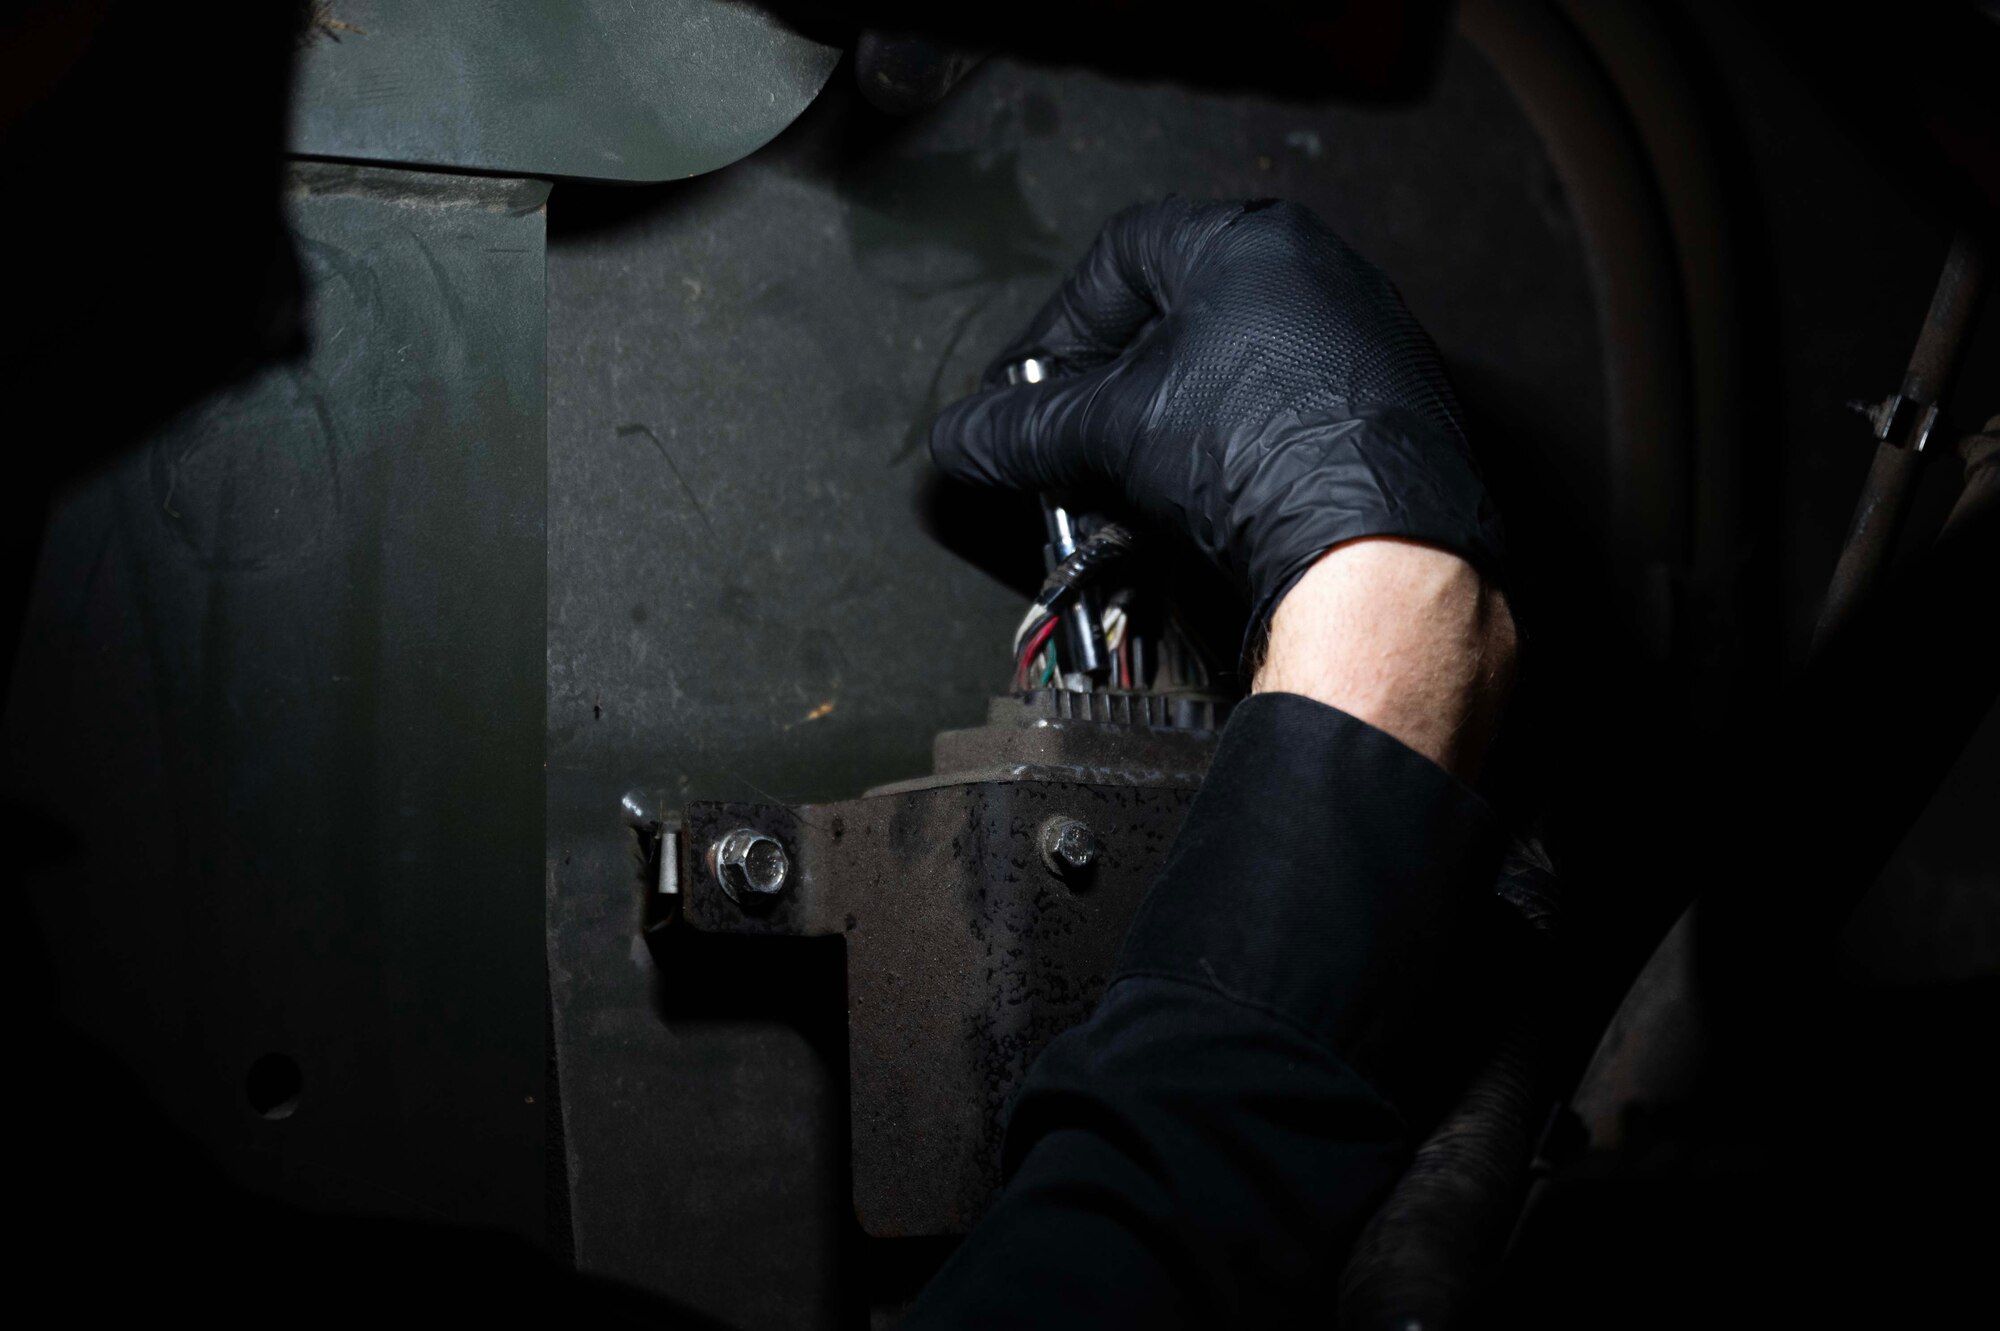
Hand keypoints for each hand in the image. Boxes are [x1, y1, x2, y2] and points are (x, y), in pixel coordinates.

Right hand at [930, 196, 1505, 646]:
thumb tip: (964, 438)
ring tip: (1132, 488)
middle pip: (1173, 316)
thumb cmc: (1268, 455)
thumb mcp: (1114, 432)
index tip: (1032, 388)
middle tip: (1074, 444)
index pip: (1120, 256)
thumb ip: (1024, 430)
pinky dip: (1225, 453)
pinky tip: (1206, 504)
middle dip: (1108, 388)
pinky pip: (1277, 416)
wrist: (1382, 555)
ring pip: (1224, 373)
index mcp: (1254, 240)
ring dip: (1162, 428)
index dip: (1060, 325)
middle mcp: (1318, 275)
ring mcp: (1359, 344)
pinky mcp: (1382, 414)